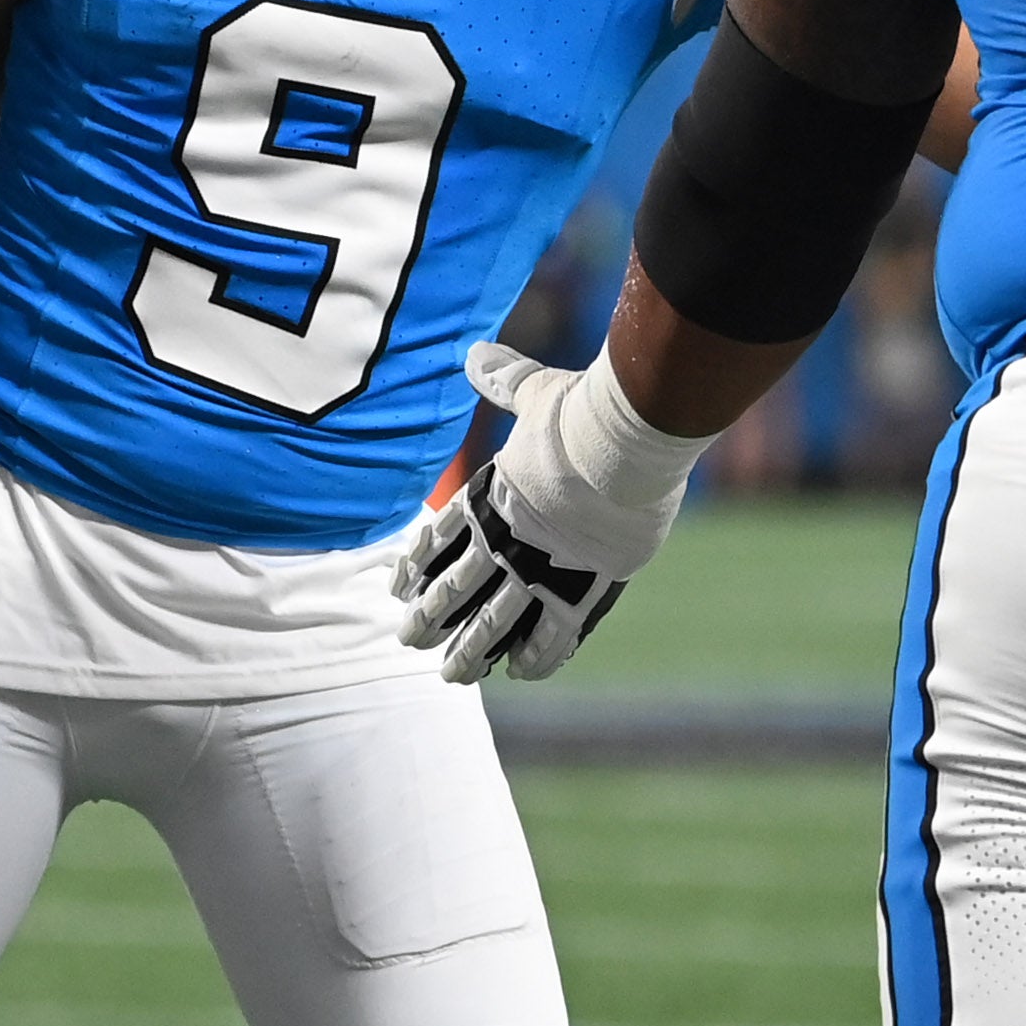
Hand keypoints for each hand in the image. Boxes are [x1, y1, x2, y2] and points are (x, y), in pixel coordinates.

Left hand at [395, 342, 704, 685]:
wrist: (627, 441)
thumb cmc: (583, 410)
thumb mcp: (536, 391)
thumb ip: (503, 380)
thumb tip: (474, 350)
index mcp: (492, 494)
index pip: (441, 536)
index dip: (418, 563)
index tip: (398, 586)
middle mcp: (507, 538)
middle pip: (457, 587)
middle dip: (430, 617)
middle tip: (407, 640)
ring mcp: (543, 567)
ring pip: (494, 621)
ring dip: (470, 650)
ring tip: (451, 675)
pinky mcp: (584, 588)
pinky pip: (553, 634)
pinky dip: (537, 656)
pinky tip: (520, 673)